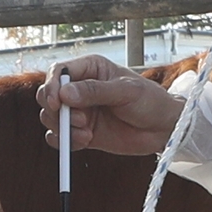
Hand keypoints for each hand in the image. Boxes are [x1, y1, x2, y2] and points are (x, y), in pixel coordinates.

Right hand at [38, 54, 182, 154]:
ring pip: (51, 118)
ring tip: (86, 132)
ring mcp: (79, 112)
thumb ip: (95, 91)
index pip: (58, 72)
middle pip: (48, 96)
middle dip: (56, 110)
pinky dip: (65, 142)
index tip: (57, 102)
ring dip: (63, 128)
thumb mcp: (126, 91)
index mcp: (90, 69)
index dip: (52, 86)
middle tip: (78, 120)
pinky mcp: (81, 132)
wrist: (162, 128)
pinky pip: (59, 138)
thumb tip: (65, 94)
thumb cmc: (149, 101)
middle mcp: (80, 89)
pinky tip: (84, 141)